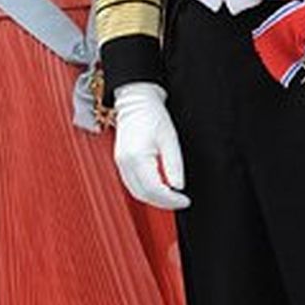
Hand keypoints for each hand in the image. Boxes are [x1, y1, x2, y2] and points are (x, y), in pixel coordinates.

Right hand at [113, 82, 190, 210]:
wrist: (136, 102)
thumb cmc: (153, 115)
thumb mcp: (170, 139)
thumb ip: (174, 165)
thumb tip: (177, 186)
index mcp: (137, 157)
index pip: (153, 189)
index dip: (170, 199)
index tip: (184, 200)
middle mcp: (124, 163)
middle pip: (143, 195)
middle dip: (163, 203)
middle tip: (180, 201)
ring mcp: (120, 163)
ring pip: (136, 192)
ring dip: (154, 199)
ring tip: (171, 197)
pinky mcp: (121, 162)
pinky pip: (132, 184)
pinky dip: (146, 191)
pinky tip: (159, 188)